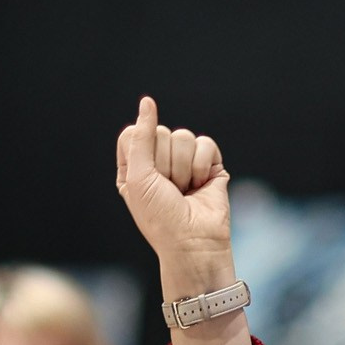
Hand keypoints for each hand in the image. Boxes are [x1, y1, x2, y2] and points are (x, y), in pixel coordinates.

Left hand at [114, 96, 250, 344]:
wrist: (193, 242)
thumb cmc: (160, 217)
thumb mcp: (138, 178)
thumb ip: (141, 138)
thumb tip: (147, 102)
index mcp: (136, 165)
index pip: (134, 132)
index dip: (141, 150)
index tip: (146, 176)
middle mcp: (160, 162)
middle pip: (161, 132)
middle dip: (165, 163)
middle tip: (169, 190)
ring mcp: (186, 162)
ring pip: (184, 137)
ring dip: (183, 168)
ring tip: (186, 191)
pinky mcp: (210, 164)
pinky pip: (205, 144)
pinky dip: (202, 166)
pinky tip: (201, 185)